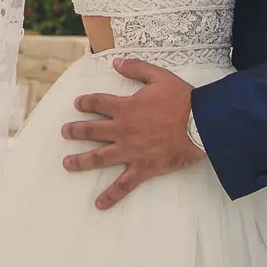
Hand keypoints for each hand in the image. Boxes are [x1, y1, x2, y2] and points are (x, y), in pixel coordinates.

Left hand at [59, 57, 205, 209]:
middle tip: (64, 133)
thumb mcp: (159, 76)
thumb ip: (135, 68)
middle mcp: (122, 130)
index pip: (97, 103)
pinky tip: (98, 204)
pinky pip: (123, 185)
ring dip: (81, 161)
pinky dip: (110, 196)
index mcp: (125, 108)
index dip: (85, 102)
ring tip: (67, 164)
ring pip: (99, 158)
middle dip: (75, 131)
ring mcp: (130, 151)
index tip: (78, 104)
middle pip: (91, 131)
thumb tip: (115, 63)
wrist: (202, 124)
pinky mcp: (143, 168)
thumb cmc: (182, 100)